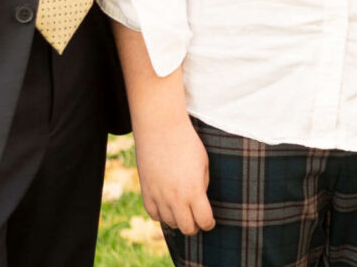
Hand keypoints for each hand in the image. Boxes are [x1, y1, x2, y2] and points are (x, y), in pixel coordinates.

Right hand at [133, 109, 214, 232]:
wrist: (161, 128)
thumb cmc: (187, 143)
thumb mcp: (203, 164)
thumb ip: (202, 186)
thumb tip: (199, 201)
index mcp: (194, 191)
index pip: (204, 221)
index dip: (209, 224)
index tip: (210, 221)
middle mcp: (175, 198)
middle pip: (187, 228)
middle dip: (195, 226)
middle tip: (197, 219)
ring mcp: (158, 196)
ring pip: (170, 223)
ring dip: (178, 220)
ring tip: (182, 210)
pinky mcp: (146, 192)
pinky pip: (154, 214)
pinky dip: (162, 215)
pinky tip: (167, 207)